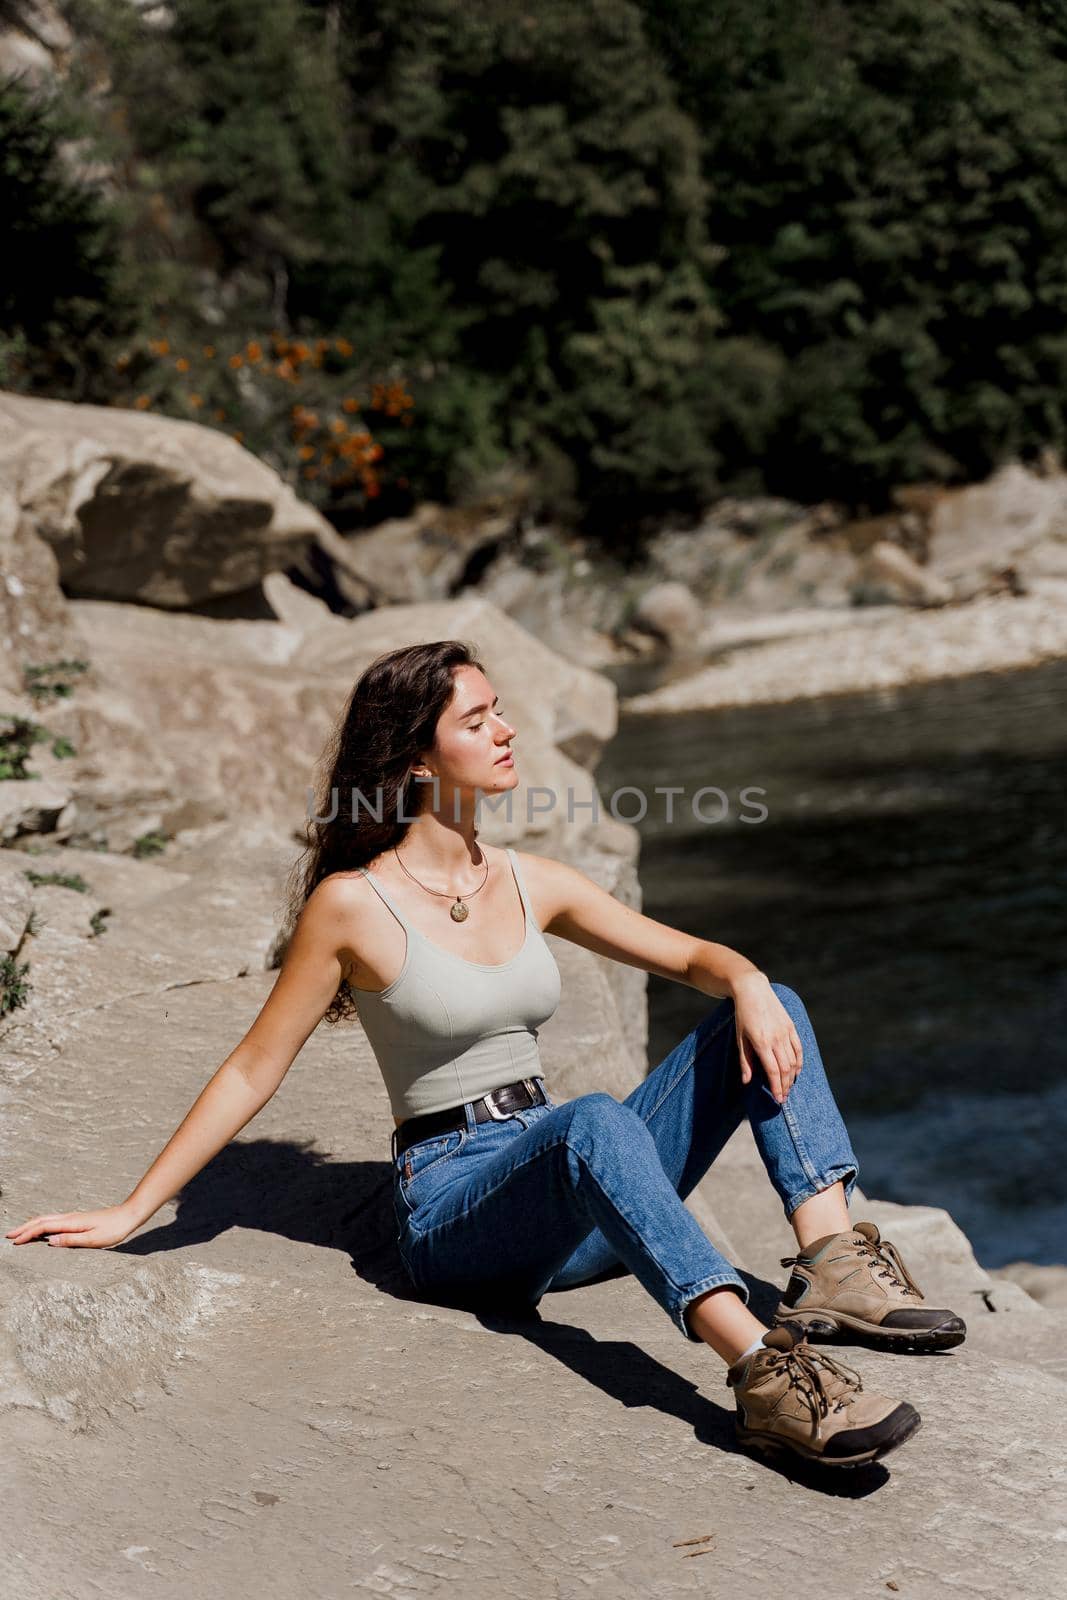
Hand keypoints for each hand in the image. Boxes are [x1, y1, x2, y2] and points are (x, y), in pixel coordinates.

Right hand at [5, 1204, 137, 1248]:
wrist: (129, 1215)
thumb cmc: (114, 1229)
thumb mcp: (94, 1239)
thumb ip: (71, 1240)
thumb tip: (49, 1242)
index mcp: (72, 1223)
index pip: (43, 1227)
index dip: (27, 1234)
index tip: (14, 1242)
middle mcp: (70, 1217)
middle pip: (41, 1220)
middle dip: (24, 1228)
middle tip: (9, 1236)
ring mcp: (73, 1218)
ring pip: (47, 1219)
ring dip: (31, 1226)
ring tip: (20, 1233)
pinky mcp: (78, 1220)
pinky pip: (54, 1221)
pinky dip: (42, 1225)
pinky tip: (41, 1231)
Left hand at [732, 973, 803, 1103]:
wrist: (753, 990)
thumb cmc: (743, 1016)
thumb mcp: (739, 1038)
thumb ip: (745, 1061)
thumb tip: (747, 1081)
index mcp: (761, 1042)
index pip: (773, 1071)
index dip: (776, 1087)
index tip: (777, 1099)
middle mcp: (776, 1038)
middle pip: (785, 1069)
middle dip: (785, 1086)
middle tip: (782, 1098)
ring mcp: (786, 1032)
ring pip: (794, 1061)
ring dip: (792, 1077)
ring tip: (787, 1087)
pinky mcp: (791, 1027)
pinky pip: (799, 1049)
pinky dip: (799, 1063)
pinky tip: (796, 1072)